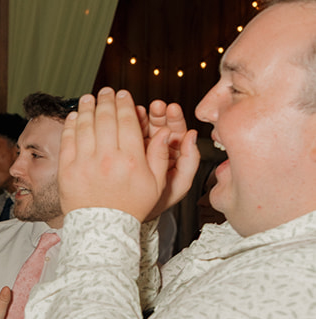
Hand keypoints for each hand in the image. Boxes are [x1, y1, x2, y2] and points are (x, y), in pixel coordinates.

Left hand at [59, 89, 196, 222]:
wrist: (103, 229)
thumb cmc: (131, 206)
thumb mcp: (156, 184)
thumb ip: (160, 155)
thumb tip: (164, 131)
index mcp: (131, 160)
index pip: (127, 121)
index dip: (124, 104)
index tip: (122, 95)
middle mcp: (107, 159)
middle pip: (105, 118)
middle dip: (106, 100)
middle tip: (106, 91)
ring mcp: (85, 164)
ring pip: (85, 126)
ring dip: (87, 108)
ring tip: (89, 98)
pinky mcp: (67, 170)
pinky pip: (68, 140)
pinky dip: (71, 125)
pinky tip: (74, 116)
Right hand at [136, 99, 200, 218]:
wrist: (132, 212)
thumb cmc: (158, 201)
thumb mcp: (179, 184)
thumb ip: (190, 161)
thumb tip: (192, 135)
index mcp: (175, 154)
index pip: (178, 132)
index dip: (175, 120)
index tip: (172, 109)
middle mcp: (160, 148)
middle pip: (161, 126)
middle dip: (160, 114)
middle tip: (157, 106)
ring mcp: (142, 147)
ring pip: (144, 127)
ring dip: (143, 116)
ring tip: (140, 109)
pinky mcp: (127, 147)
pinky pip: (128, 132)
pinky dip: (128, 123)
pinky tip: (127, 115)